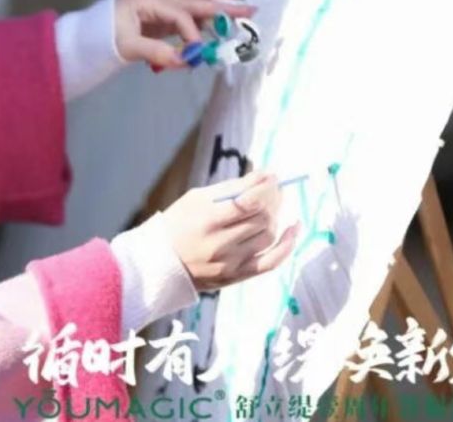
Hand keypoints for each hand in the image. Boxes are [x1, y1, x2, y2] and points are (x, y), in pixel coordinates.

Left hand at [113, 0, 254, 69]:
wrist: (86, 39)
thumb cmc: (101, 38)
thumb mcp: (127, 46)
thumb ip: (157, 53)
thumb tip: (185, 60)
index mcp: (146, 0)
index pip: (179, 15)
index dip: (191, 35)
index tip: (196, 54)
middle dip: (223, 4)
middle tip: (251, 7)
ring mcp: (159, 8)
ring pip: (195, 2)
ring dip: (220, 1)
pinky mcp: (161, 20)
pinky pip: (188, 17)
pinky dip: (206, 18)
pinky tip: (224, 17)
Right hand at [162, 171, 297, 290]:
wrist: (159, 263)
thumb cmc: (177, 224)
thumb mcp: (195, 199)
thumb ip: (231, 188)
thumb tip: (264, 176)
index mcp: (207, 220)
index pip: (249, 202)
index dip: (266, 187)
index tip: (272, 175)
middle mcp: (220, 244)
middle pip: (262, 218)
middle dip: (273, 198)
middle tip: (274, 188)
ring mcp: (230, 263)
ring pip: (268, 235)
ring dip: (276, 216)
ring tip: (273, 204)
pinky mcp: (236, 276)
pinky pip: (271, 262)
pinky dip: (287, 245)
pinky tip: (294, 228)